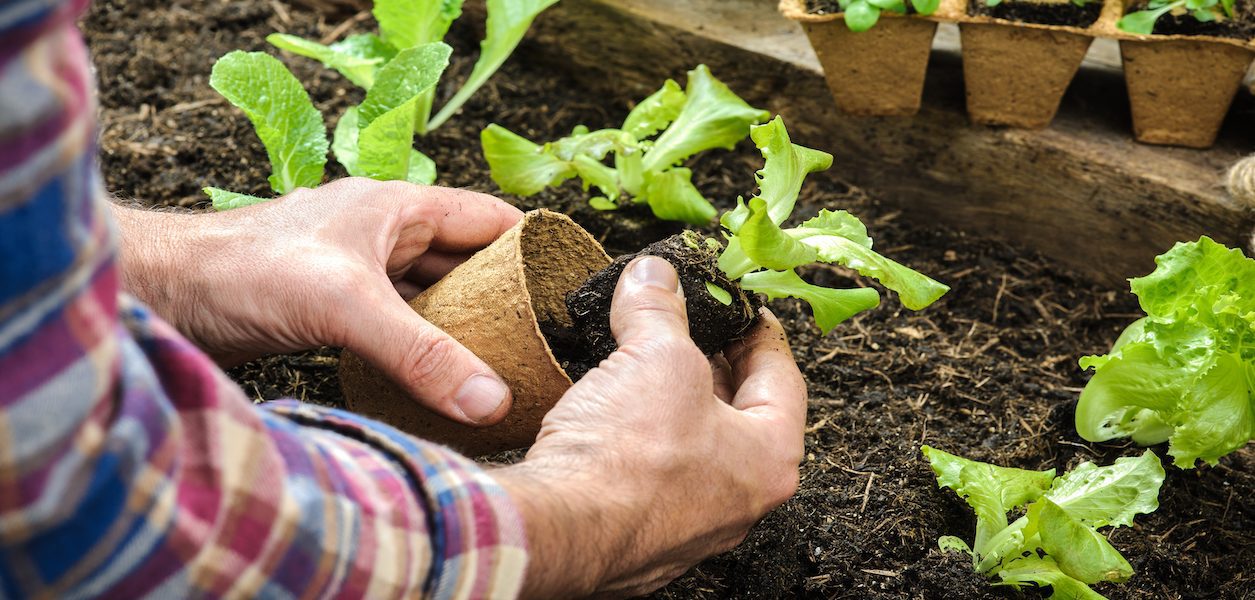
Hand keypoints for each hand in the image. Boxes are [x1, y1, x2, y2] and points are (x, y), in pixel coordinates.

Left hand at [110, 178, 522, 425]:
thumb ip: (422, 354)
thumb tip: (491, 398)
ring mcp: (358, 271)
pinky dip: (423, 348)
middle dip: (503, 296)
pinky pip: (398, 326)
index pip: (490, 218)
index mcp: (399, 207)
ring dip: (461, 327)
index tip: (570, 285)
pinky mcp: (333, 309)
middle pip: (465, 262)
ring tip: (504, 365)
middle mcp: (383, 234)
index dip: (534, 245)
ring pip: (431, 297)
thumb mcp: (347, 307)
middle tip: (543, 340)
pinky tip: (440, 380)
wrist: (165, 295)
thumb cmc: (244, 270)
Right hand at [495, 256, 806, 597]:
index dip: (758, 331)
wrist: (560, 531)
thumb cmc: (626, 458)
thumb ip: (659, 308)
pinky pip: (651, 478)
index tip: (741, 309)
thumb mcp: (654, 354)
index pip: (782, 378)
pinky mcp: (641, 537)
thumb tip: (654, 276)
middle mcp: (739, 502)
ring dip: (670, 404)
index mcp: (769, 459)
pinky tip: (611, 416)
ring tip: (642, 364)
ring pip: (692, 448)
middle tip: (688, 329)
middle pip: (738, 414)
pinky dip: (638, 442)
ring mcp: (690, 527)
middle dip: (709, 365)